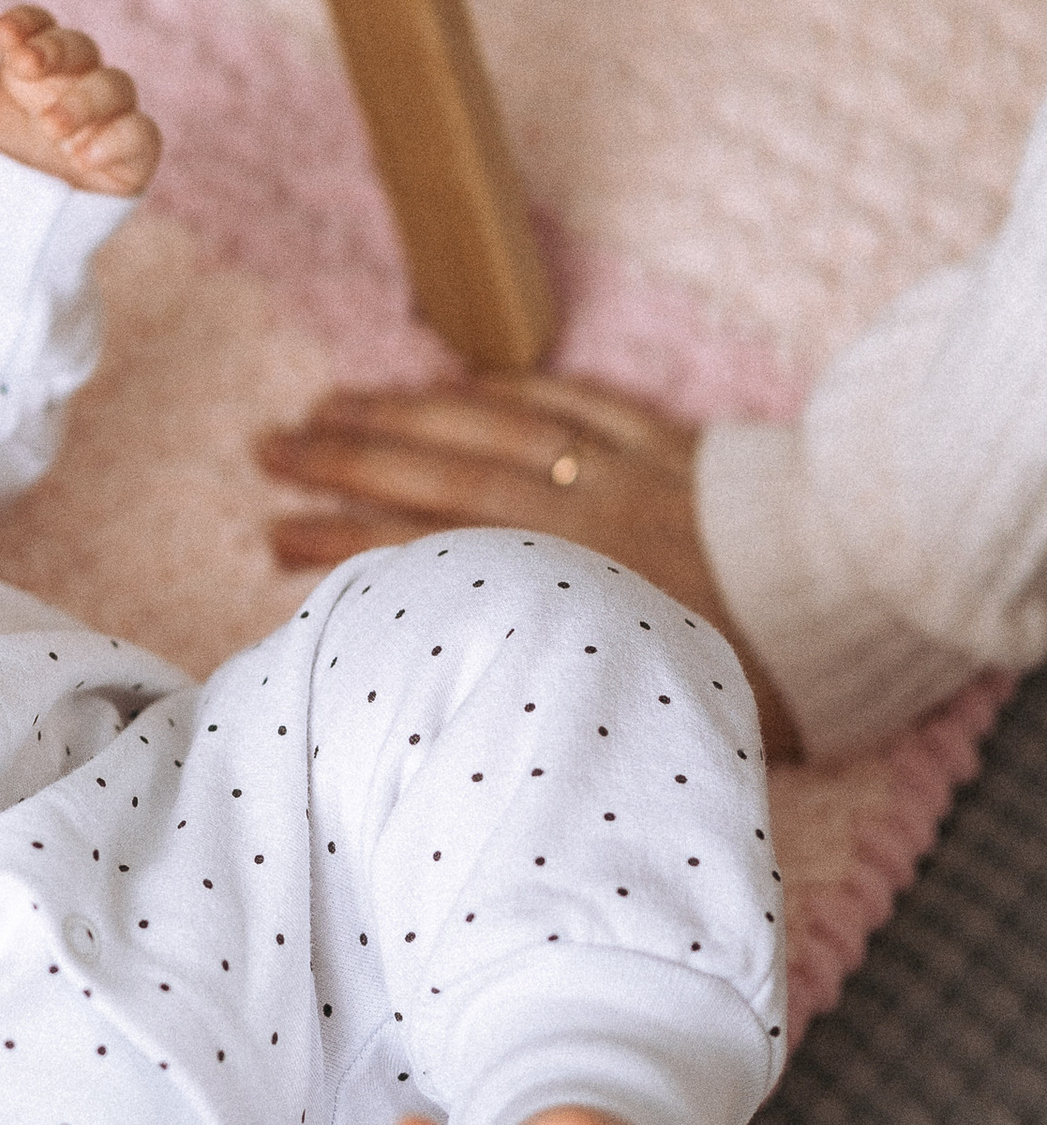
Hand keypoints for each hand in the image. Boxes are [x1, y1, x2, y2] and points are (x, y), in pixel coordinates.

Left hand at [0, 1, 159, 198]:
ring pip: (116, 85)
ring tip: (51, 127)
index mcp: (31, 68)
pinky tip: (85, 156)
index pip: (40, 26)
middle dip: (56, 51)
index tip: (2, 34)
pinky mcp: (129, 159)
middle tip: (26, 67)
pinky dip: (119, 138)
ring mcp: (105, 120)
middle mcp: (72, 86)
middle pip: (82, 47)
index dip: (27, 23)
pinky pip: (143, 134)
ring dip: (84, 100)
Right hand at [252, 368, 800, 756]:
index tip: (271, 536)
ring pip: (481, 423)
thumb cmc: (764, 664)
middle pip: (429, 472)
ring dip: (398, 411)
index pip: (418, 551)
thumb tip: (484, 739)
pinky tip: (455, 385)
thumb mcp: (648, 706)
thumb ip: (564, 707)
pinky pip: (563, 400)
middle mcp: (565, 511)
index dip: (337, 539)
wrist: (856, 579)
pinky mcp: (660, 440)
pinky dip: (502, 388)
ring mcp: (610, 463)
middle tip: (268, 447)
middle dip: (339, 456)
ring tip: (329, 405)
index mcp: (551, 581)